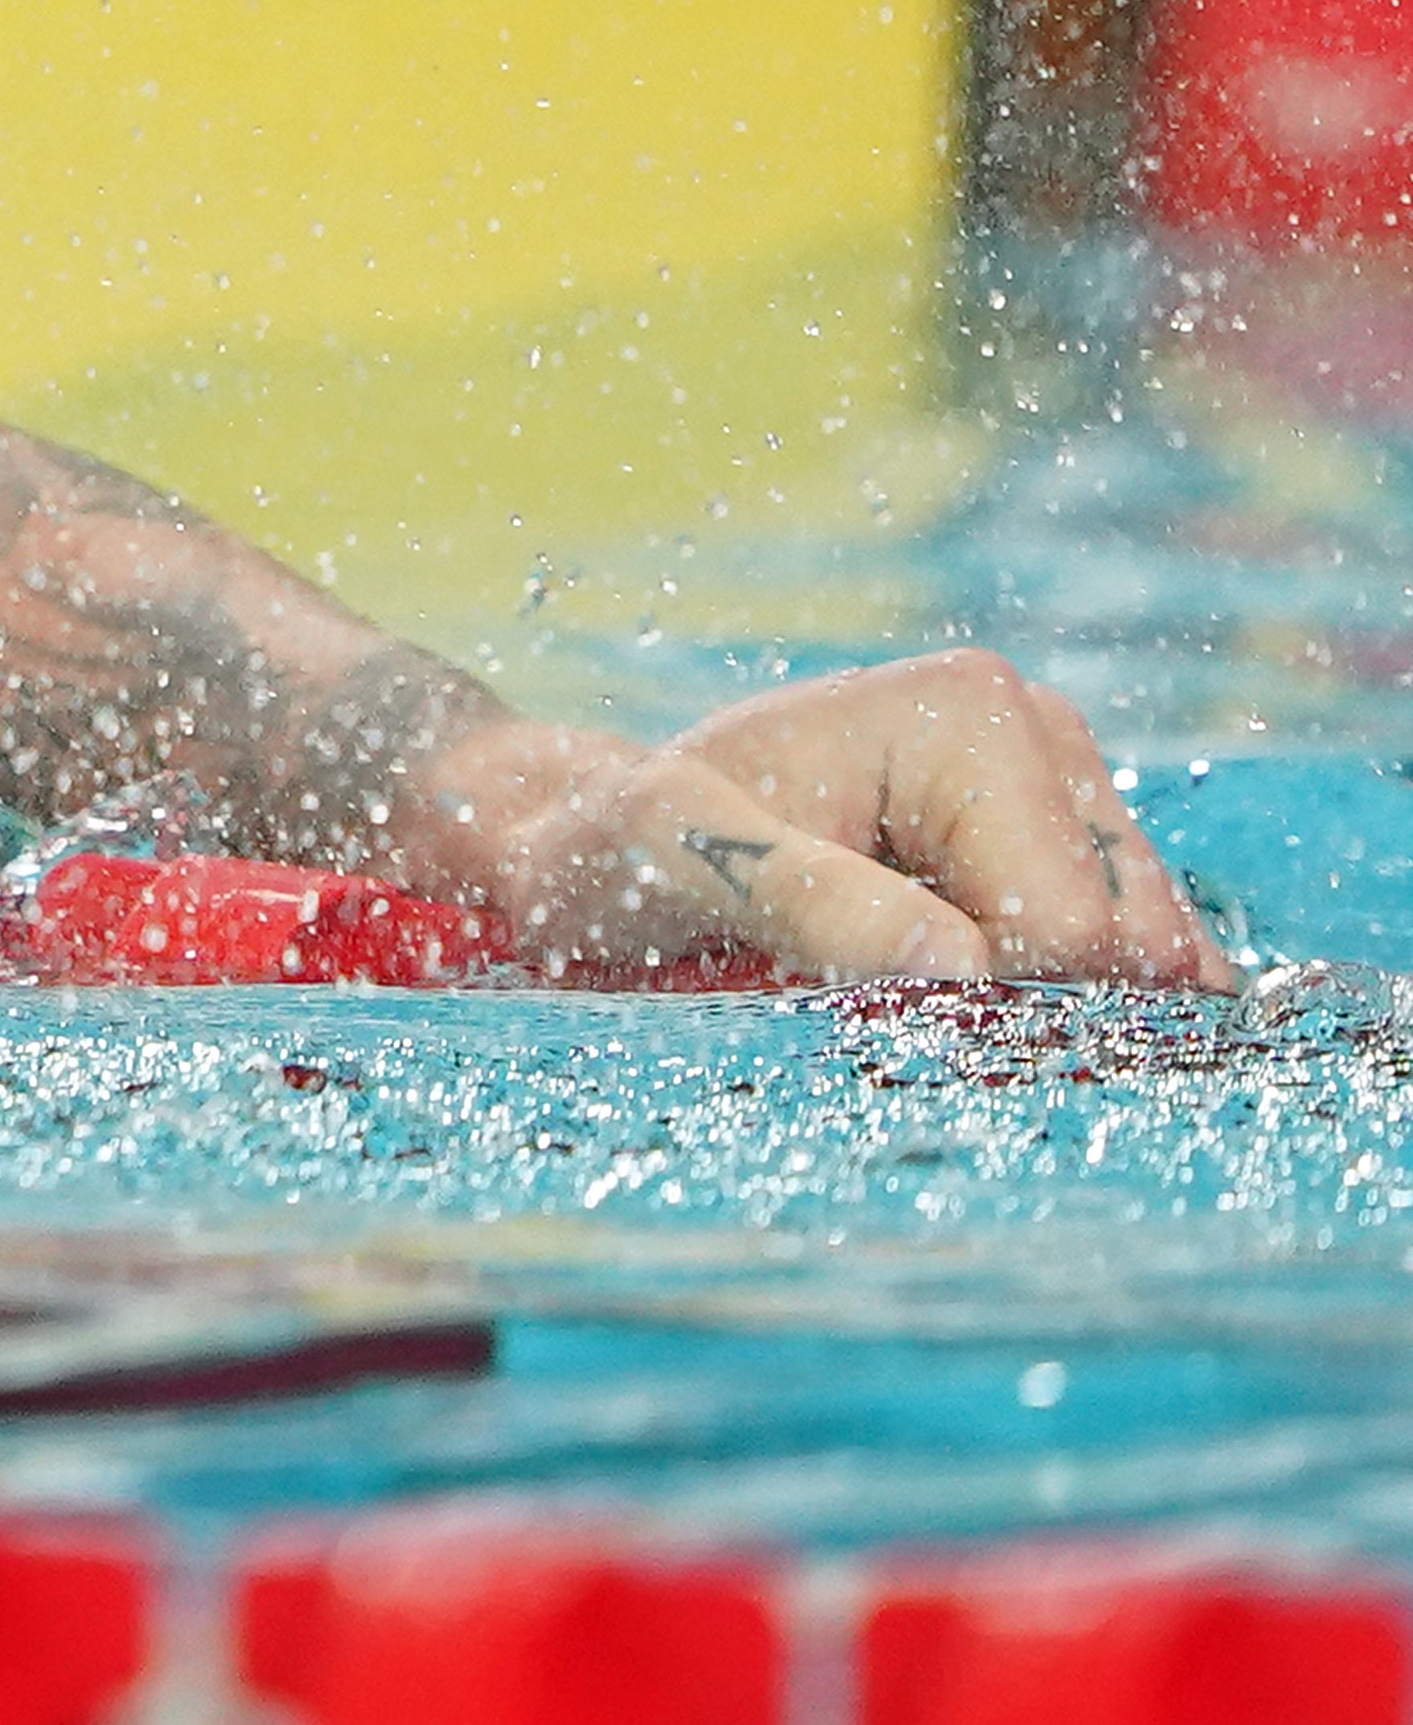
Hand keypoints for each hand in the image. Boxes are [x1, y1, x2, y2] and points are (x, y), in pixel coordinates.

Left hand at [389, 649, 1224, 987]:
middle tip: (870, 995)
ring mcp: (1058, 793)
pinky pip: (1113, 968)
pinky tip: (958, 1010)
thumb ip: (802, 901)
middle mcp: (1039, 734)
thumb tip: (965, 965)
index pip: (1074, 927)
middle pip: (1126, 945)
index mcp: (970, 714)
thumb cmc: (616, 850)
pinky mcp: (1057, 854)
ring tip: (891, 988)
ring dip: (1029, 1010)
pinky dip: (1050, 1009)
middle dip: (1021, 1002)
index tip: (854, 987)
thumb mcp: (668, 863)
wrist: (592, 842)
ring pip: (1131, 966)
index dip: (980, 996)